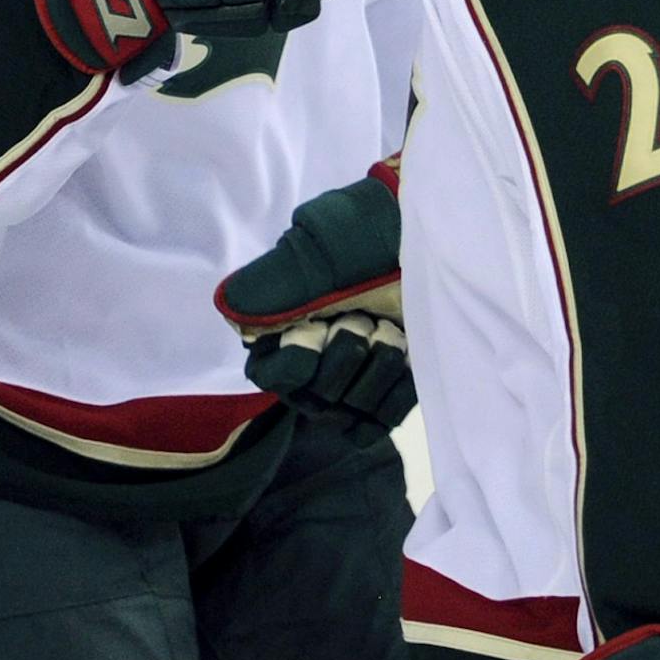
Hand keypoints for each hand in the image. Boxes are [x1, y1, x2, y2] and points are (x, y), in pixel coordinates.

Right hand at [215, 159, 410, 441]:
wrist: (428, 241)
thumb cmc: (367, 238)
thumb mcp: (317, 248)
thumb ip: (273, 280)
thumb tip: (231, 307)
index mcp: (275, 329)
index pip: (274, 375)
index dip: (303, 355)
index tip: (322, 322)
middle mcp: (305, 364)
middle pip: (318, 397)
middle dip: (348, 352)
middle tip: (363, 315)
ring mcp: (345, 386)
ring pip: (352, 412)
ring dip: (379, 365)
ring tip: (388, 326)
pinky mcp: (383, 399)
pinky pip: (380, 422)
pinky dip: (397, 389)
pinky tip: (406, 354)